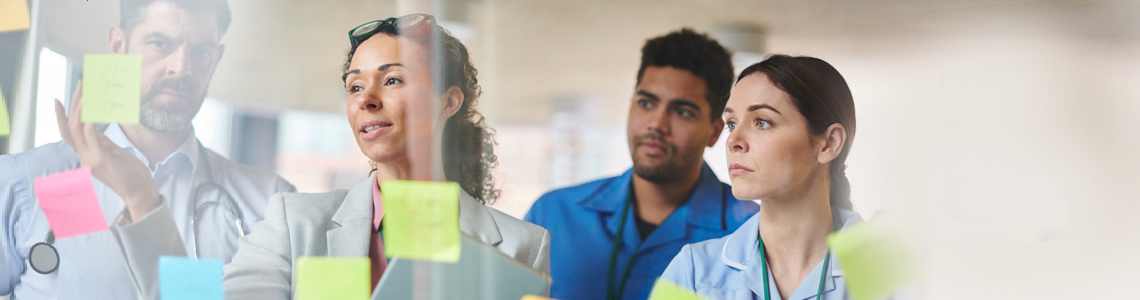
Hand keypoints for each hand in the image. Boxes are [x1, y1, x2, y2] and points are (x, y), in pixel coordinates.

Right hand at [55, 80, 159, 221]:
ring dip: (81, 107)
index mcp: (86, 156)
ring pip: (77, 128)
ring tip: (87, 90)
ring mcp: (90, 159)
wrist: (141, 192)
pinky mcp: (100, 159)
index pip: (68, 133)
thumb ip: (102, 142)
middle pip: (70, 127)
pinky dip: (90, 119)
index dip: (62, 116)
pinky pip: (90, 135)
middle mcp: (84, 157)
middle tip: (81, 85)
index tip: (60, 100)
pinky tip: (94, 106)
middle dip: (74, 104)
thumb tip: (94, 126)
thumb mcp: (114, 153)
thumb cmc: (132, 174)